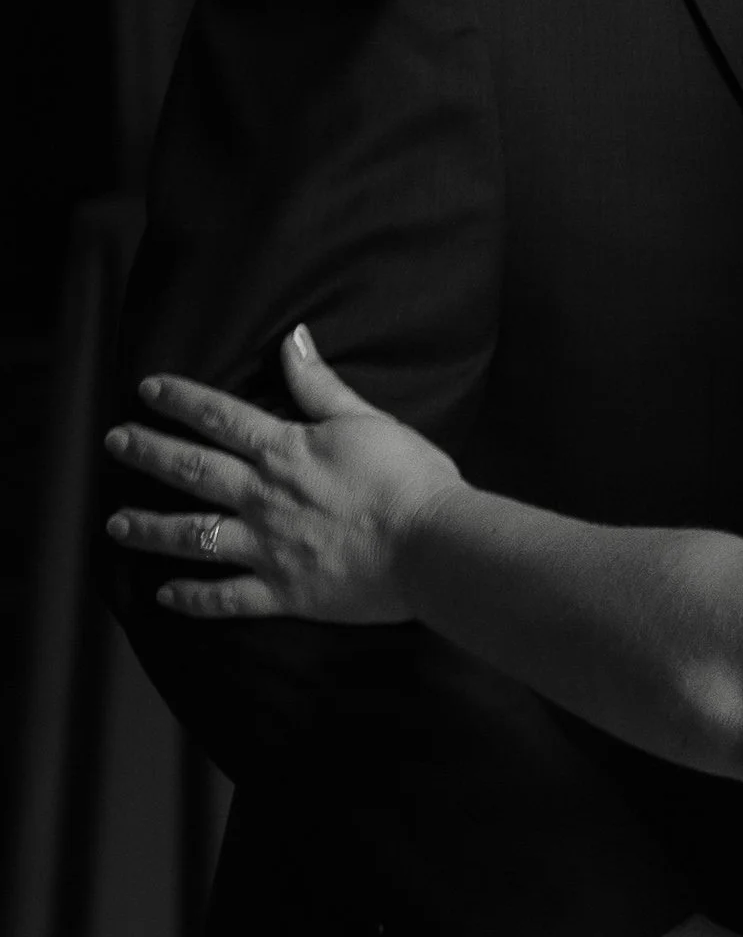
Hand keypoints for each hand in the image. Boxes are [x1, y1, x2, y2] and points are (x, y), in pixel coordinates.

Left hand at [104, 328, 460, 622]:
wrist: (434, 545)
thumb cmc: (411, 480)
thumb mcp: (367, 419)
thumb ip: (320, 385)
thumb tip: (292, 338)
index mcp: (286, 451)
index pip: (221, 417)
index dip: (181, 400)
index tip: (147, 390)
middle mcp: (264, 496)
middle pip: (192, 470)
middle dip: (148, 453)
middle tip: (114, 443)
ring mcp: (268, 547)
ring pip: (193, 535)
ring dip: (149, 528)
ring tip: (116, 523)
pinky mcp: (284, 592)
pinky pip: (225, 598)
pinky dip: (192, 598)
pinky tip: (165, 595)